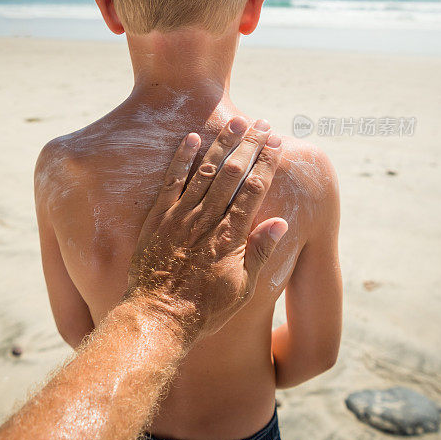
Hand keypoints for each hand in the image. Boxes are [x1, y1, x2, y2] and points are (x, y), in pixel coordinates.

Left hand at [126, 117, 287, 342]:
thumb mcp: (243, 288)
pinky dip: (181, 158)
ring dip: (222, 144)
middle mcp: (207, 220)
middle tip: (262, 123)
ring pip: (205, 171)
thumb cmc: (205, 308)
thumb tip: (281, 222)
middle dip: (249, 145)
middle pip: (232, 174)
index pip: (253, 190)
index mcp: (231, 236)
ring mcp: (181, 216)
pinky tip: (192, 138)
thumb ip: (260, 252)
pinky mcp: (158, 218)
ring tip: (236, 122)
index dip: (266, 164)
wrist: (158, 317)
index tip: (276, 143)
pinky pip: (171, 181)